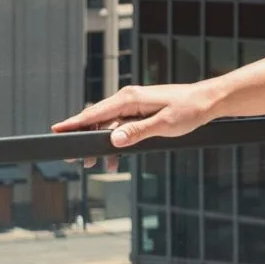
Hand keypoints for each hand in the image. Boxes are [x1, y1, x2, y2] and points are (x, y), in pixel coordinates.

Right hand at [52, 81, 223, 150]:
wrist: (209, 101)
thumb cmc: (190, 109)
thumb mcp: (164, 125)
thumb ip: (137, 132)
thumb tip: (113, 139)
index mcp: (130, 98)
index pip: (95, 112)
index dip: (75, 123)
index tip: (56, 130)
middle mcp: (128, 99)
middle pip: (98, 119)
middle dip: (84, 138)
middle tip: (73, 159)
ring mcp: (134, 105)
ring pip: (109, 125)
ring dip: (101, 144)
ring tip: (94, 164)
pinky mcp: (141, 111)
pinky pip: (122, 127)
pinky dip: (116, 142)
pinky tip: (115, 159)